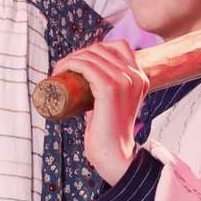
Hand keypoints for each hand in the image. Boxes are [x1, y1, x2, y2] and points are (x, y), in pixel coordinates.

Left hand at [57, 39, 149, 186]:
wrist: (114, 153)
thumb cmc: (109, 131)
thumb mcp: (117, 103)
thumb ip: (112, 91)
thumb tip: (91, 82)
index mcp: (141, 77)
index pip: (119, 46)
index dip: (94, 50)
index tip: (78, 64)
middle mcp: (136, 76)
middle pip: (102, 49)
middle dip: (78, 54)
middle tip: (63, 70)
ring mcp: (124, 81)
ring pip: (91, 55)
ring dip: (70, 59)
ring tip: (59, 71)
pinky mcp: (110, 88)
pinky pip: (86, 66)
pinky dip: (69, 64)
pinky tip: (60, 70)